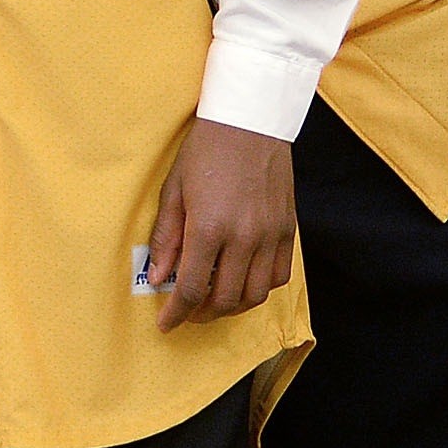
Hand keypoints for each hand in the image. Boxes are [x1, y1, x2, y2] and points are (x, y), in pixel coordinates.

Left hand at [147, 117, 294, 329]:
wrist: (249, 123)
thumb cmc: (204, 152)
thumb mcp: (174, 191)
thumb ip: (167, 238)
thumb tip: (158, 277)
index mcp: (209, 228)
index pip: (192, 287)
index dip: (177, 312)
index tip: (166, 324)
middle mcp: (245, 239)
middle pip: (226, 299)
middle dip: (203, 313)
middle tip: (187, 312)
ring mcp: (271, 237)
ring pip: (256, 295)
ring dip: (232, 307)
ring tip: (213, 301)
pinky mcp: (288, 231)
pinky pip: (279, 277)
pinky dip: (259, 289)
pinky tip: (242, 282)